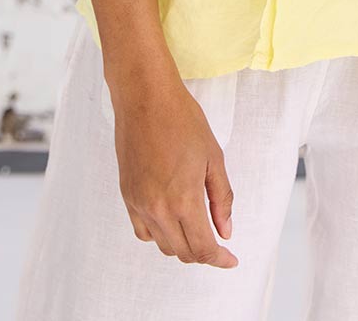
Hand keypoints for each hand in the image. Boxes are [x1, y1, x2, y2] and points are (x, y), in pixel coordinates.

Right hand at [112, 77, 237, 267]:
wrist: (145, 97)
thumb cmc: (182, 120)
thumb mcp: (213, 157)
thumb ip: (221, 199)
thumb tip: (225, 231)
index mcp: (183, 199)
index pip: (203, 247)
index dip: (220, 259)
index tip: (230, 260)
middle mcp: (157, 208)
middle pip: (183, 252)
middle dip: (204, 253)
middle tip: (218, 243)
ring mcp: (138, 203)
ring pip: (163, 244)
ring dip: (182, 244)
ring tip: (197, 229)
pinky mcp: (126, 195)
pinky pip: (142, 231)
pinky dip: (159, 234)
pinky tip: (170, 220)